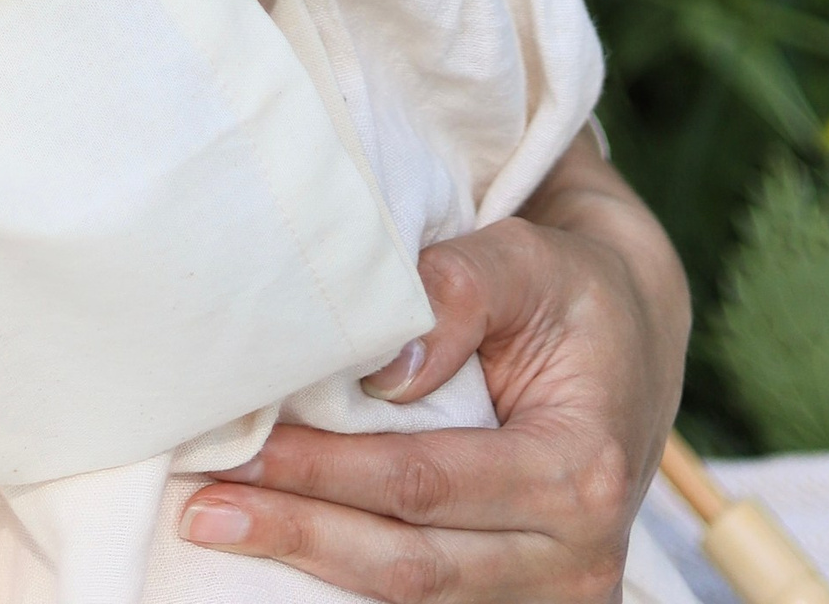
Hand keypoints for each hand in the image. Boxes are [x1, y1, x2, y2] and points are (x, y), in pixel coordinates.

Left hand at [178, 133, 689, 595]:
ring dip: (310, 563)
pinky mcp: (522, 603)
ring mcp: (553, 597)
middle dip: (299, 533)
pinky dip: (346, 576)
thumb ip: (460, 290)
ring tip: (218, 527)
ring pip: (411, 599)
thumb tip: (382, 367)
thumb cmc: (568, 292)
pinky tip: (282, 546)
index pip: (428, 485)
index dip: (329, 472)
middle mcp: (577, 559)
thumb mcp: (527, 260)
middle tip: (199, 504)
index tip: (244, 446)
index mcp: (580, 473)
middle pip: (411, 563)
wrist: (630, 343)